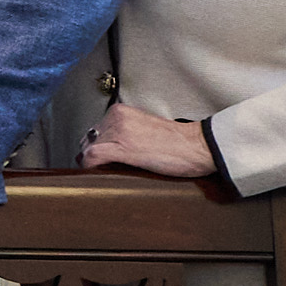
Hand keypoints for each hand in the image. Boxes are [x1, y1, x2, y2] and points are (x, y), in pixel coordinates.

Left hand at [80, 105, 217, 181]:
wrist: (196, 146)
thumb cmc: (177, 142)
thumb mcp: (144, 128)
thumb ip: (125, 132)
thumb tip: (106, 149)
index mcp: (122, 111)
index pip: (95, 130)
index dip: (94, 146)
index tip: (96, 158)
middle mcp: (117, 117)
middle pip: (89, 139)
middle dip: (92, 154)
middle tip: (101, 167)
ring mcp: (119, 131)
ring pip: (89, 148)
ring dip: (92, 162)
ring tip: (103, 172)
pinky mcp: (122, 147)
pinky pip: (92, 156)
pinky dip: (90, 166)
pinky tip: (95, 173)